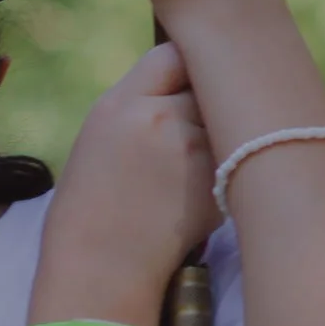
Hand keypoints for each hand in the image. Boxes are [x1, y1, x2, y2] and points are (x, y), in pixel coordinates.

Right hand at [40, 43, 217, 310]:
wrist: (98, 271)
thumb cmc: (89, 210)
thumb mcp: (98, 141)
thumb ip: (139, 108)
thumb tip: (192, 88)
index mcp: (119, 105)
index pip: (173, 55)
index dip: (186, 66)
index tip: (188, 81)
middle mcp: (159, 118)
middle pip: (210, 82)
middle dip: (209, 98)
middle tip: (196, 122)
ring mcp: (194, 149)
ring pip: (229, 119)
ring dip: (222, 132)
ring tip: (188, 167)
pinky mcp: (220, 180)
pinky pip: (236, 155)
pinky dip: (224, 169)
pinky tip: (192, 195)